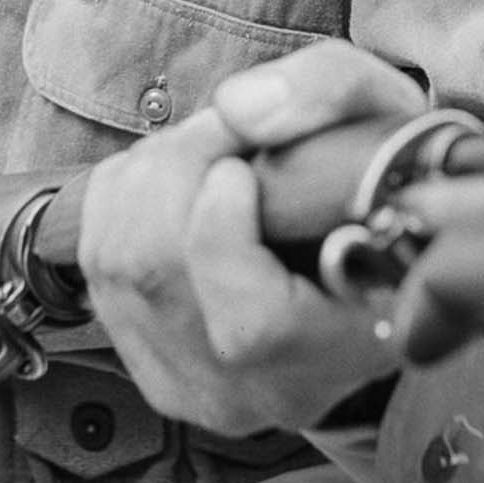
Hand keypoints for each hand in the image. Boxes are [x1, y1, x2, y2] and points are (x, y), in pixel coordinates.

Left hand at [78, 40, 426, 434]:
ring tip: (207, 149)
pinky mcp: (149, 366)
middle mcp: (264, 391)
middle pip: (159, 271)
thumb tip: (235, 107)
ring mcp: (195, 386)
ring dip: (149, 171)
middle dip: (177, 165)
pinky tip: (176, 182)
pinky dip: (122, 193)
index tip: (236, 170)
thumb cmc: (384, 183)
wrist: (378, 252)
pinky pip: (95, 257)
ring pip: (117, 258)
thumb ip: (327, 90)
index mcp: (346, 348)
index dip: (220, 235)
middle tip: (225, 128)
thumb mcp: (388, 115)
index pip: (250, 325)